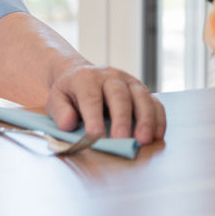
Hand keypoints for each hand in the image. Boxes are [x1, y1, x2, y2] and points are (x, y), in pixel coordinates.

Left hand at [46, 64, 166, 144]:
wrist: (81, 75)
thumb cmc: (70, 93)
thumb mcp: (56, 99)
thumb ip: (60, 111)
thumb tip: (67, 124)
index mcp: (86, 78)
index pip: (91, 97)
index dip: (93, 116)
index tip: (95, 135)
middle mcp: (110, 77)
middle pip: (119, 95)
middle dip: (122, 119)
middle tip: (122, 140)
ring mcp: (129, 82)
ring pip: (141, 97)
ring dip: (145, 119)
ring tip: (144, 140)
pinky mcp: (142, 91)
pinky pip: (155, 103)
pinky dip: (158, 119)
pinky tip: (157, 135)